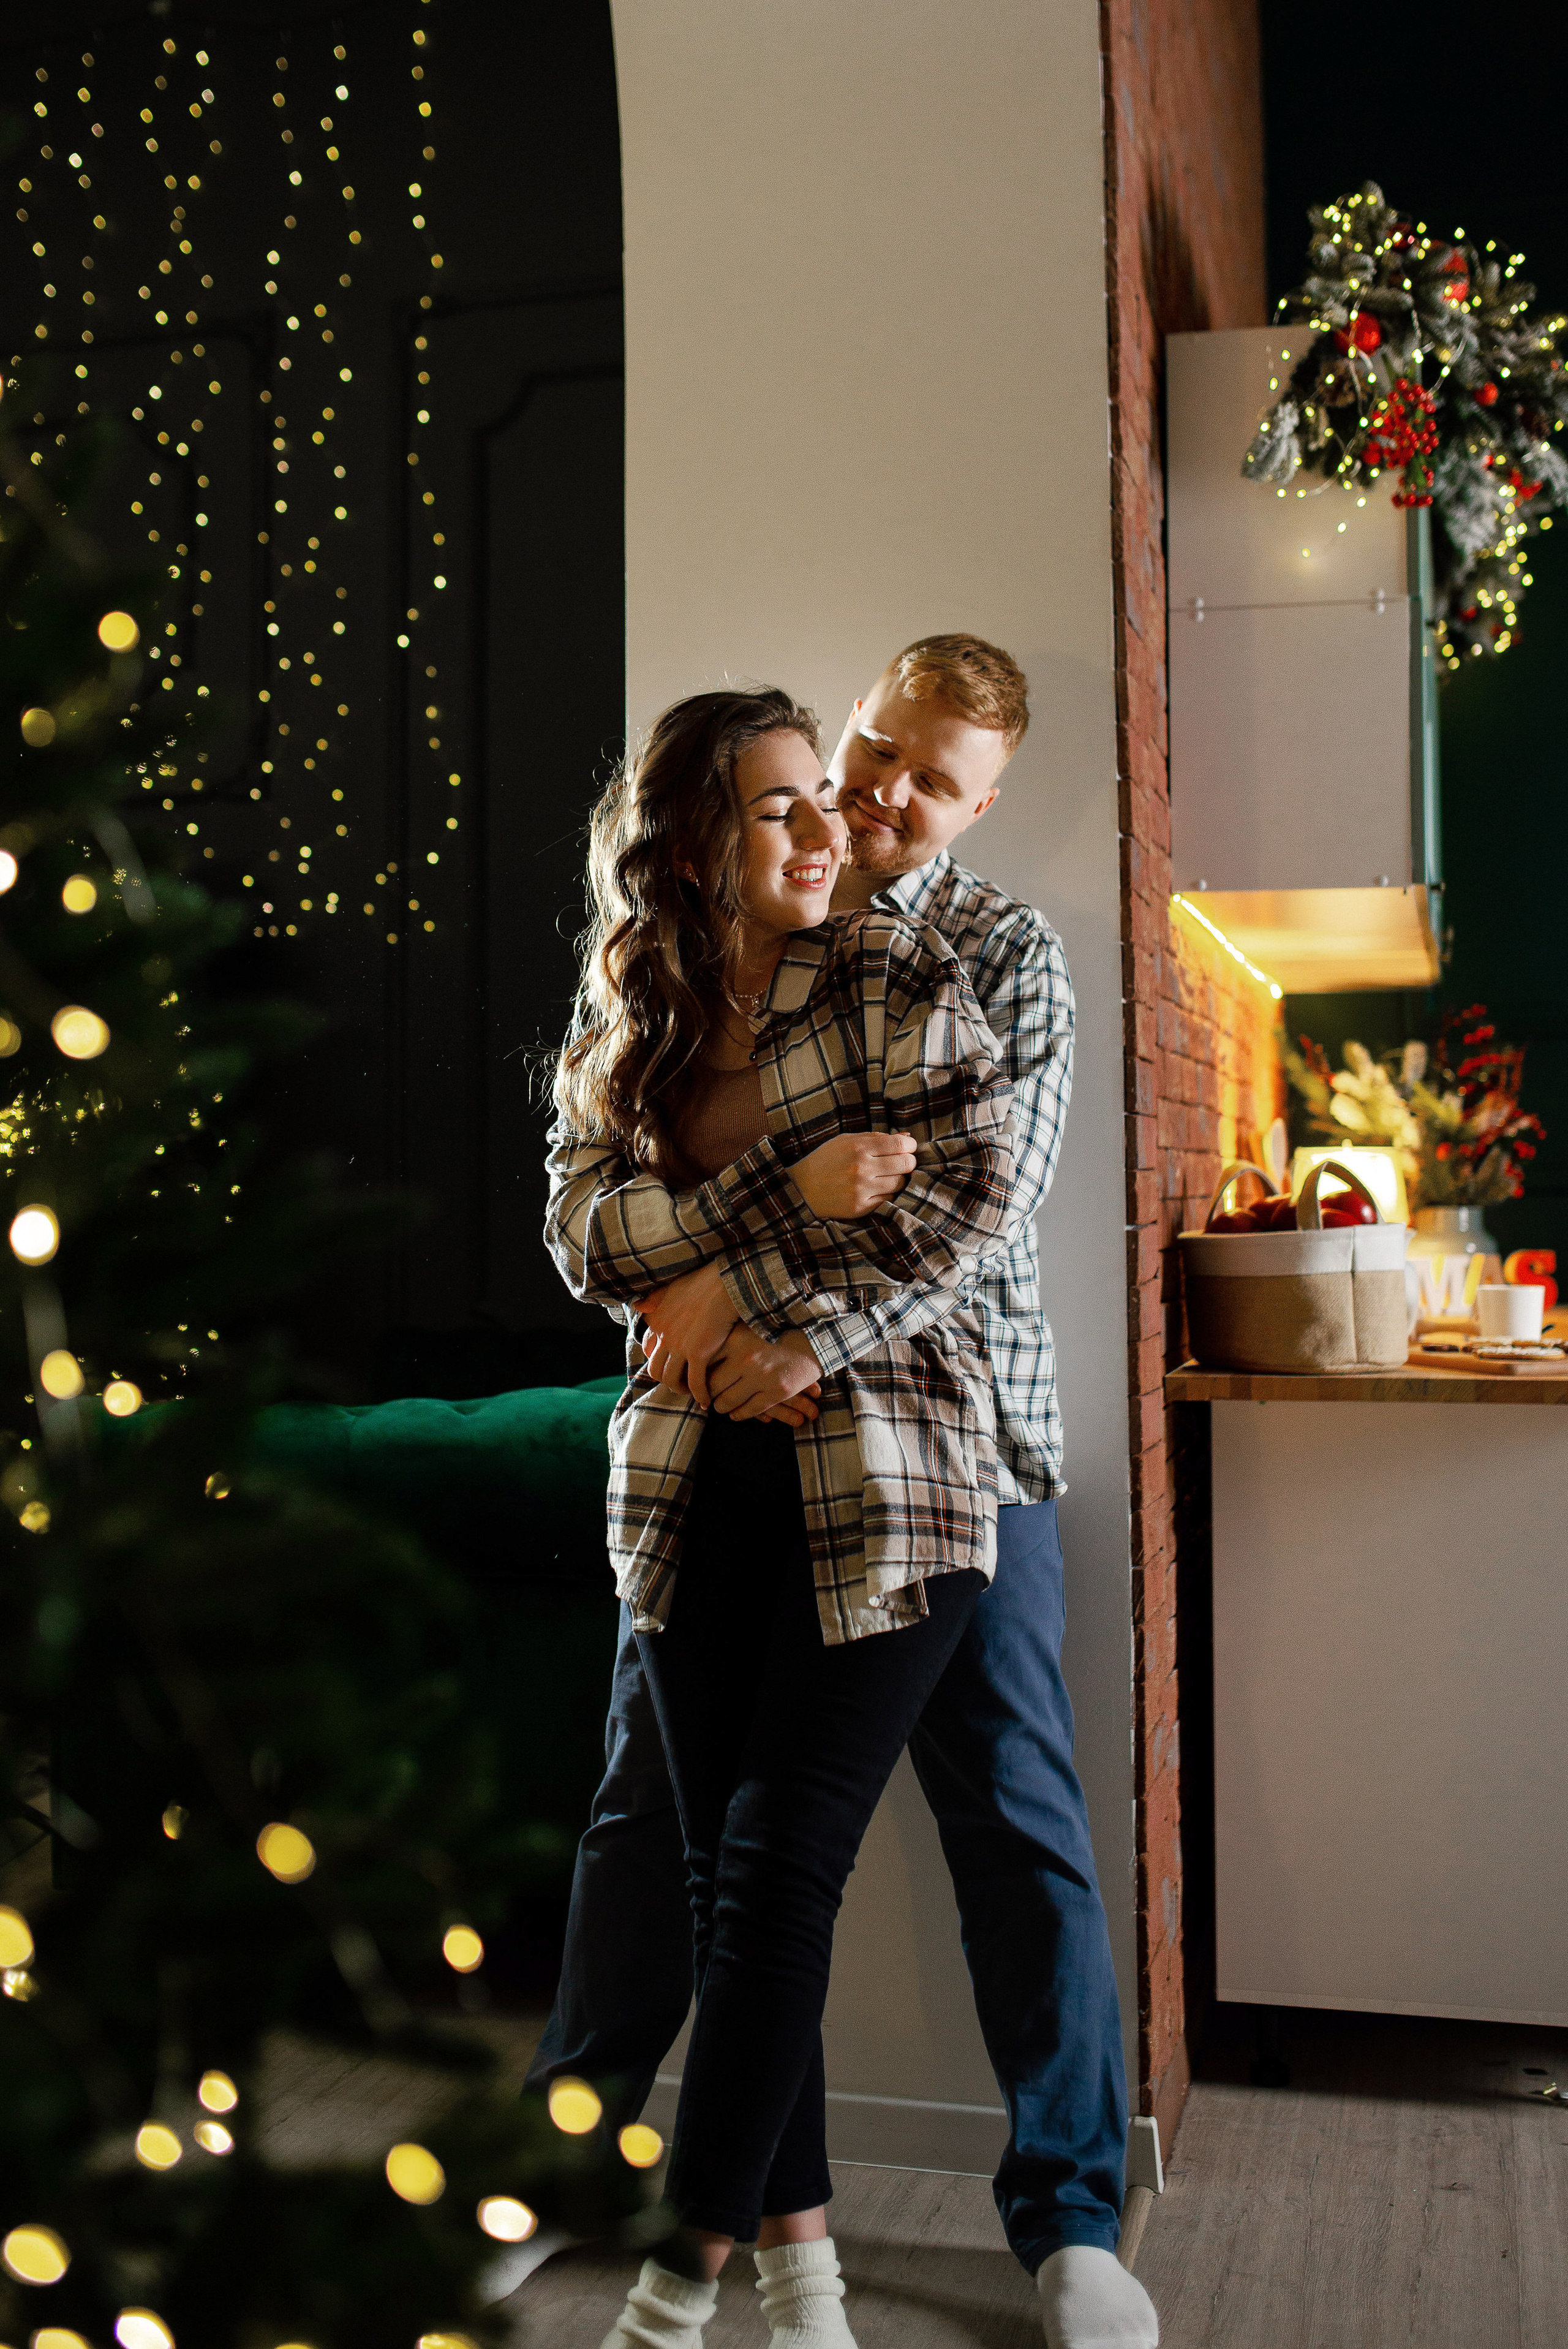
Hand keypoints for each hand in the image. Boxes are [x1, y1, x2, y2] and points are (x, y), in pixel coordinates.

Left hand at [638, 1263, 739, 1407]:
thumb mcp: (670, 1288)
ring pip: (671, 1379)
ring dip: (680, 1390)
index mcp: (656, 1321)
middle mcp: (663, 1336)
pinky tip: (706, 1401)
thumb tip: (638, 1306)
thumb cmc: (702, 1282)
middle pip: (655, 1369)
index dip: (657, 1359)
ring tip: (692, 1393)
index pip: (647, 1349)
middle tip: (680, 1383)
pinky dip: (700, 1395)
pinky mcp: (698, 1354)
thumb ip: (654, 1299)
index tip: (670, 1363)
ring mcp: (679, 1346)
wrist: (723, 1283)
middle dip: (666, 1380)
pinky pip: (695, 1382)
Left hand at [708, 1328, 822, 1422]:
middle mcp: (745, 1358)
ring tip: (721, 1406)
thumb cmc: (779, 1329)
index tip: (698, 1378)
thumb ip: (729, 1337)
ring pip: (727, 1402)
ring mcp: (761, 1377)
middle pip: (712, 1385)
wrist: (816, 1335)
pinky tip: (736, 1414)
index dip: (699, 1374)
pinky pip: (749, 1411)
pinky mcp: (777, 1392)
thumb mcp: (751, 1326)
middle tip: (707, 1396)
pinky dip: (739, 1415)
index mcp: (736, 1339)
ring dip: (721, 1407)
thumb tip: (702, 1353)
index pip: (705, 1362)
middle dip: (708, 1394)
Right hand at [794, 1131, 916, 1219]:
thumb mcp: (846, 1141)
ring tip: (889, 1175)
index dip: (910, 1146)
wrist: (802, 1189)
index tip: (908, 1148)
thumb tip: (907, 1138)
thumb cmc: (826, 1160)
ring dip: (899, 1178)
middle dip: (909, 1162)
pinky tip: (878, 1188)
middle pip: (905, 1164)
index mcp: (859, 1147)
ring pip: (900, 1183)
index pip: (900, 1145)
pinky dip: (888, 1193)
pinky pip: (888, 1199)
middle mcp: (862, 1168)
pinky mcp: (860, 1207)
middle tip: (903, 1162)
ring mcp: (862, 1189)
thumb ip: (876, 1137)